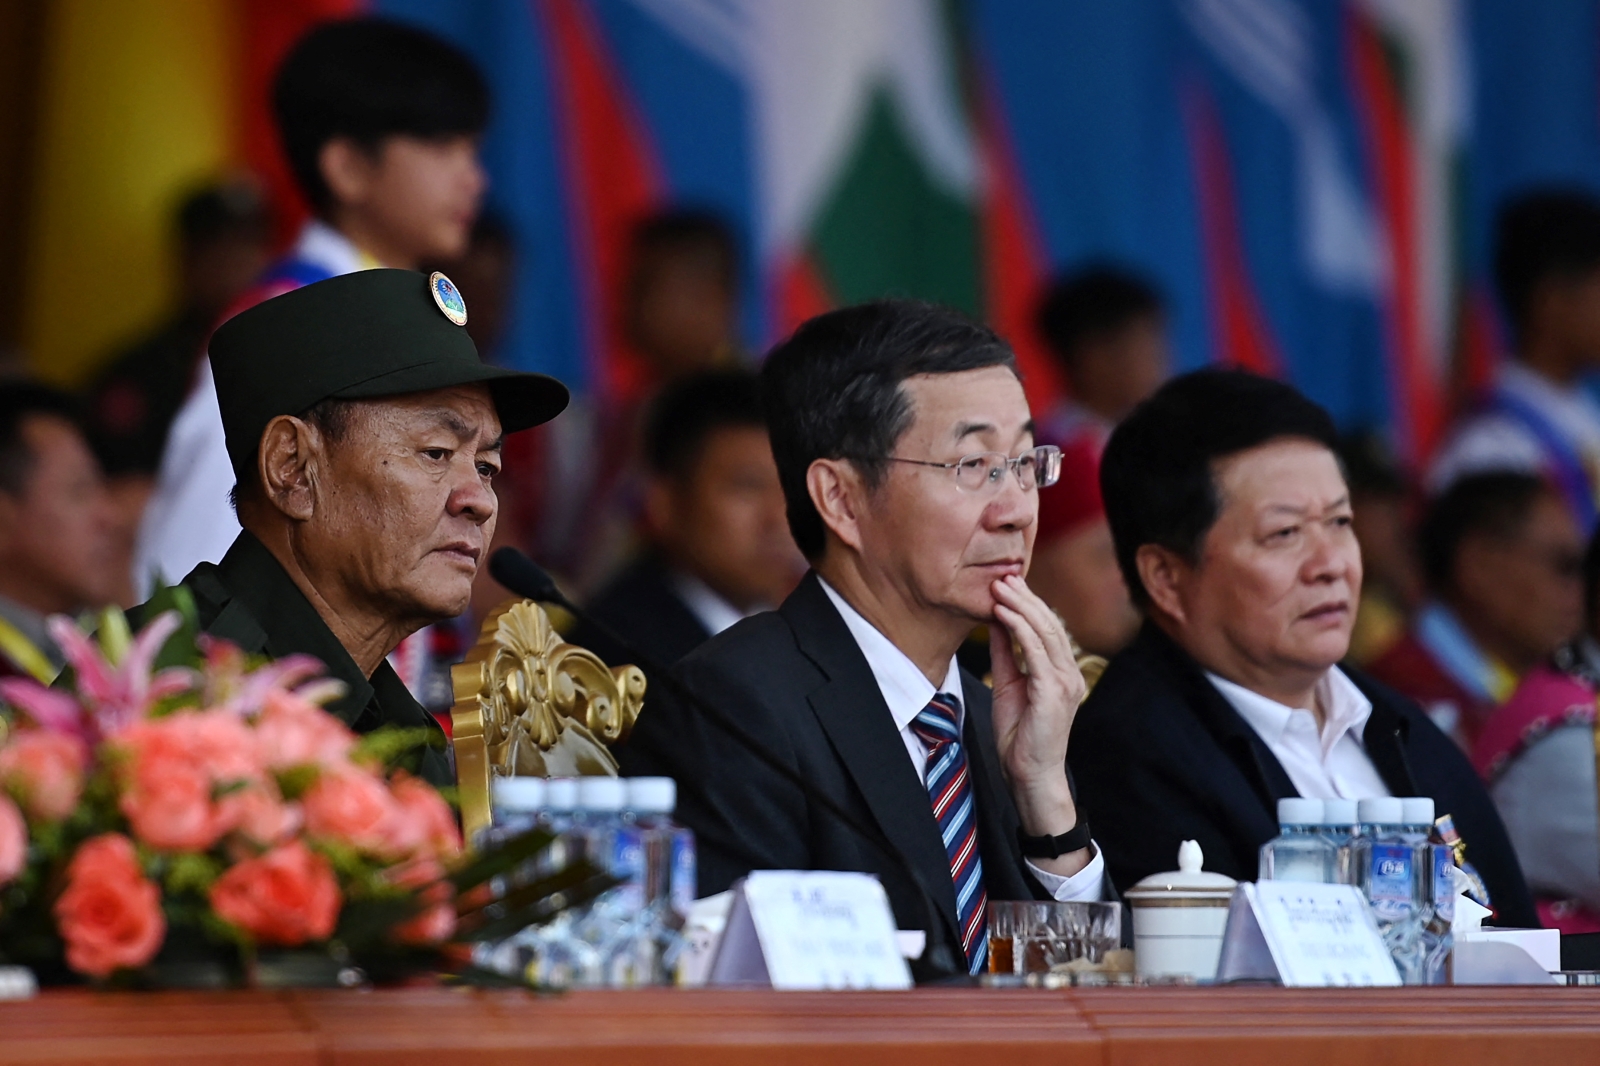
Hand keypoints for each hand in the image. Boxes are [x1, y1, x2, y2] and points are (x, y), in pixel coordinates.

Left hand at [989, 575, 1089, 873]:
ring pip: (1046, 632)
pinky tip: (1005, 613)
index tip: (1008, 582)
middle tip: (1004, 575)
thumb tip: (996, 623)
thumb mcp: (1008, 685)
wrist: (1029, 776)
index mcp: (1061, 672)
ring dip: (1022, 606)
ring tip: (1002, 586)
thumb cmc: (1020, 737)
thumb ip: (1005, 655)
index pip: (1048, 628)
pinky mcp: (1054, 693)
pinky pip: (1038, 652)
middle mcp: (1069, 674)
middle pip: (1050, 624)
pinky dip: (1020, 629)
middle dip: (1026, 597)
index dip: (1029, 603)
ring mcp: (1065, 683)